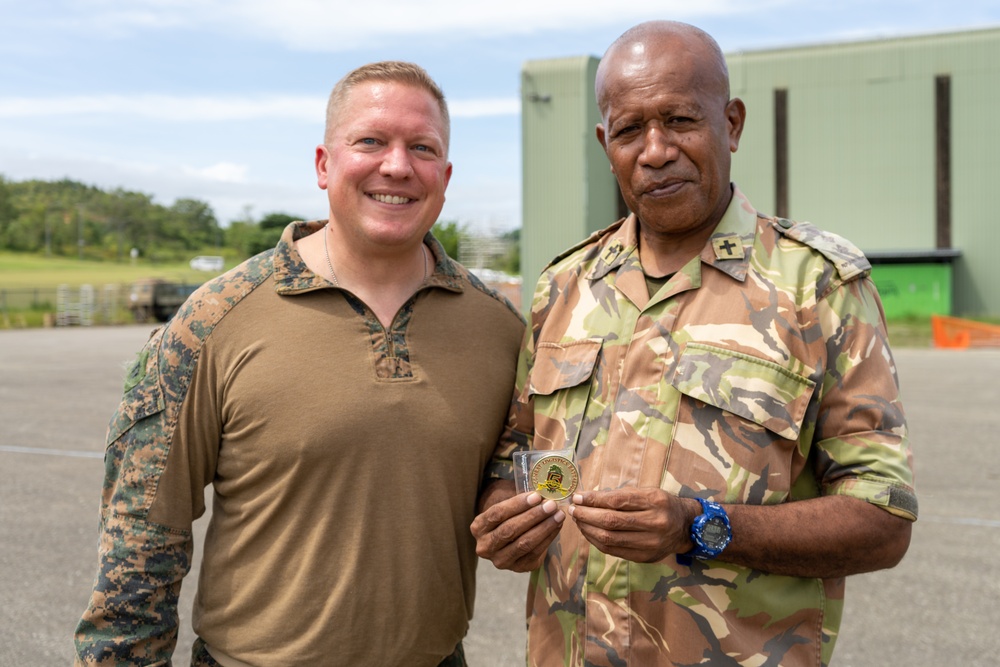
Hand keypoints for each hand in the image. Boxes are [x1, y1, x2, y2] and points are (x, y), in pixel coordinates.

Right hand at [471, 481, 565, 571]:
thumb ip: (518, 500)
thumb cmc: (508, 514)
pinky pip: (534, 553)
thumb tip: (542, 494)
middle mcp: (485, 547)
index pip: (497, 514)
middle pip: (510, 530)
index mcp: (478, 527)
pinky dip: (548, 538)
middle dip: (533, 516)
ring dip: (544, 528)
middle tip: (551, 505)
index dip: (518, 504)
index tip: (536, 496)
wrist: (508, 536)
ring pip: (523, 543)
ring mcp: (500, 560)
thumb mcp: (505, 504)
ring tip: (558, 515)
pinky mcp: (517, 568)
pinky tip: (557, 526)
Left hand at [568, 488, 694, 562]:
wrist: (685, 527)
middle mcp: (655, 523)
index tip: (578, 497)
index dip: (594, 500)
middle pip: (611, 521)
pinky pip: (614, 551)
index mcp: (654, 501)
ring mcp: (650, 543)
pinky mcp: (645, 557)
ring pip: (610, 539)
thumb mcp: (646, 492)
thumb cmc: (660, 504)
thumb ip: (620, 494)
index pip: (617, 501)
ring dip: (588, 529)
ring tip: (578, 521)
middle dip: (586, 515)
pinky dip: (596, 541)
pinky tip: (589, 532)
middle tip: (573, 510)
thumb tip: (587, 498)